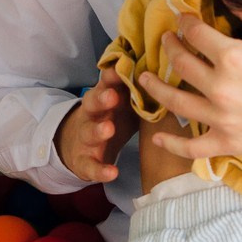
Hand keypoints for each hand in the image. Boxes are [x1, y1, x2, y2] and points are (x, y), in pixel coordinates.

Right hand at [54, 68, 135, 183]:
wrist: (77, 144)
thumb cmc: (109, 117)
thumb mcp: (121, 102)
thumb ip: (136, 91)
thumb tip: (164, 75)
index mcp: (103, 97)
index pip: (105, 83)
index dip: (111, 76)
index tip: (120, 69)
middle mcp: (92, 115)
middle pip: (93, 104)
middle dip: (102, 99)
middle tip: (112, 96)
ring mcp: (86, 138)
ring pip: (90, 133)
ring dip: (98, 130)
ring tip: (108, 129)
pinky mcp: (84, 161)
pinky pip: (91, 166)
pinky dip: (100, 170)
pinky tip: (112, 173)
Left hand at [136, 2, 241, 160]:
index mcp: (233, 56)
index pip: (196, 34)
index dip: (186, 23)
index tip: (183, 20)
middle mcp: (220, 86)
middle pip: (181, 63)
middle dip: (169, 47)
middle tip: (166, 41)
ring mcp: (220, 117)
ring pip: (174, 100)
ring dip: (155, 87)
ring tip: (145, 78)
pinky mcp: (226, 142)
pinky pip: (191, 146)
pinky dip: (172, 143)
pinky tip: (158, 136)